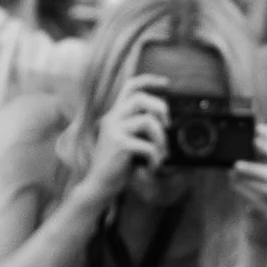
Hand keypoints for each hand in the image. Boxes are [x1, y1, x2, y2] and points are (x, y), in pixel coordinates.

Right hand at [82, 78, 170, 207]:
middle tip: (167, 125)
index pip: (130, 87)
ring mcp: (114, 131)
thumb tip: (166, 123)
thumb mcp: (127, 141)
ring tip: (161, 154)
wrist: (99, 186)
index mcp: (114, 115)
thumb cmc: (117, 166)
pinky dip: (157, 159)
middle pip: (140, 98)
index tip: (167, 83)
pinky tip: (152, 168)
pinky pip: (149, 146)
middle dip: (161, 108)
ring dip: (162, 138)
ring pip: (148, 121)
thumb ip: (140, 129)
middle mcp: (112, 119)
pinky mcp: (119, 145)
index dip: (150, 80)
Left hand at [229, 133, 266, 237]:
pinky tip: (234, 186)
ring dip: (247, 180)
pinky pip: (260, 204)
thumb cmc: (261, 192)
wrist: (261, 225)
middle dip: (254, 167)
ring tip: (231, 173)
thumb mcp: (264, 169)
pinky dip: (245, 193)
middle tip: (236, 162)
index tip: (253, 137)